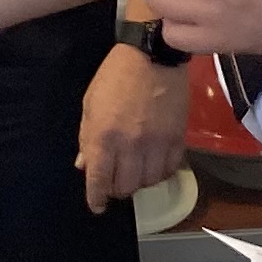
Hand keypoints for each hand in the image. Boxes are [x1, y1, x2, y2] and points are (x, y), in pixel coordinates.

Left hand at [75, 44, 190, 209]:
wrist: (152, 55)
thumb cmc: (115, 76)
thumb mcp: (90, 104)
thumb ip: (86, 137)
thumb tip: (84, 165)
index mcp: (104, 136)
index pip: (99, 180)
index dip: (96, 198)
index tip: (97, 205)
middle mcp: (130, 145)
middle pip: (125, 187)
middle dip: (117, 189)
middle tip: (116, 180)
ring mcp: (156, 143)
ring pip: (148, 182)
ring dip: (139, 181)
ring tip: (135, 170)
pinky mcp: (177, 138)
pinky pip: (169, 169)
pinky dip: (160, 172)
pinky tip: (154, 163)